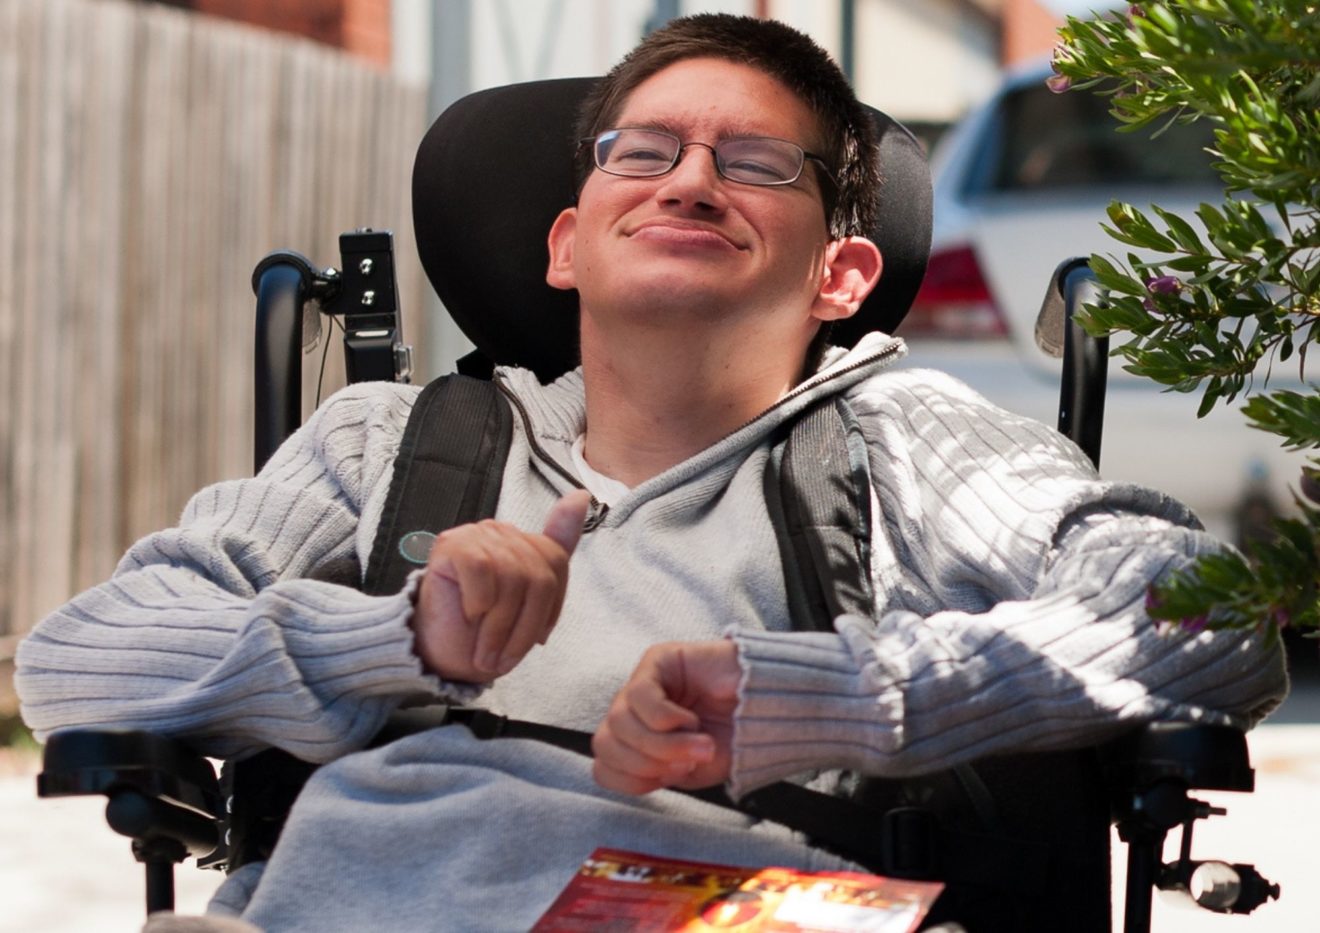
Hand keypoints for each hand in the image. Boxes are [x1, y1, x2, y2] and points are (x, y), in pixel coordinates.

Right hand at [412, 490, 590, 682]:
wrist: (441, 654)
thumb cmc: (486, 632)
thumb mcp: (532, 601)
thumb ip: (559, 546)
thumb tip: (582, 493)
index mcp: (525, 543)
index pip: (557, 563)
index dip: (550, 608)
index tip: (537, 638)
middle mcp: (503, 532)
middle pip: (538, 577)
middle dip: (524, 627)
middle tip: (504, 657)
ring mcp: (476, 534)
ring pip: (511, 577)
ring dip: (499, 626)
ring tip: (486, 651)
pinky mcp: (451, 543)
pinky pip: (481, 569)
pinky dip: (478, 602)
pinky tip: (469, 615)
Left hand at [592, 641, 740, 794]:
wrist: (772, 710)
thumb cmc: (733, 738)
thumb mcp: (691, 771)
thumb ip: (656, 773)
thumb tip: (640, 766)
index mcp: (636, 742)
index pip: (604, 767)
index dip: (634, 780)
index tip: (672, 778)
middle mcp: (632, 712)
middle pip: (605, 745)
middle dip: (646, 764)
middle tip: (687, 763)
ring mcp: (642, 683)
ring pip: (619, 722)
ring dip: (663, 743)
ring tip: (699, 743)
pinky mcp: (656, 660)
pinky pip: (640, 696)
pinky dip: (666, 718)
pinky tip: (692, 720)